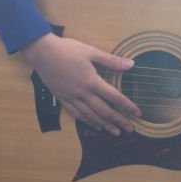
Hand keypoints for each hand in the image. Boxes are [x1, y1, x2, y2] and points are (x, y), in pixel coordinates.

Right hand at [20, 33, 140, 135]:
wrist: (43, 53)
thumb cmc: (68, 50)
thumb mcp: (91, 52)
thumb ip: (111, 60)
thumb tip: (131, 64)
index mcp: (92, 81)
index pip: (114, 97)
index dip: (127, 106)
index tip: (137, 113)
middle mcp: (82, 93)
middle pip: (104, 111)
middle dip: (118, 120)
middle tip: (130, 129)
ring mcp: (71, 98)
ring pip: (90, 116)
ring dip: (104, 125)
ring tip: (115, 132)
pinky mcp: (62, 99)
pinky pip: (76, 114)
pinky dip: (87, 122)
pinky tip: (94, 126)